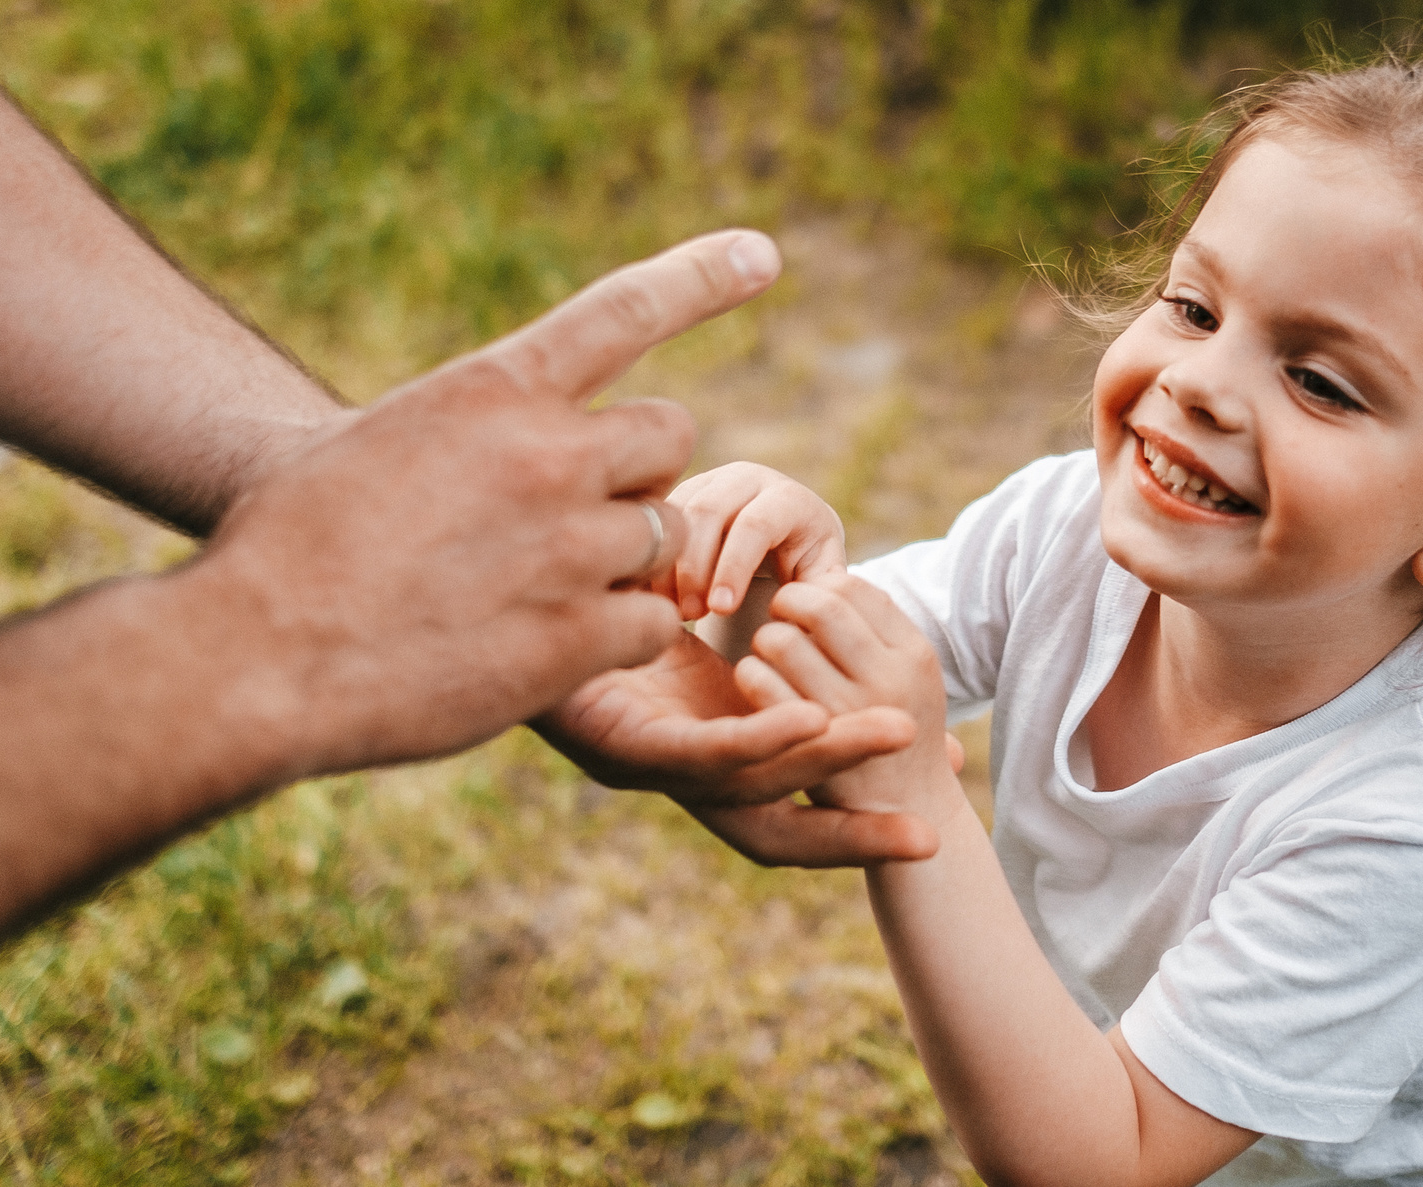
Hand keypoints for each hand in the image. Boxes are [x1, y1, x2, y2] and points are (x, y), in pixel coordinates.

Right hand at [177, 230, 780, 779]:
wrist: (253, 655)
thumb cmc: (279, 549)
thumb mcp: (361, 444)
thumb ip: (454, 431)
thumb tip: (482, 434)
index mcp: (490, 390)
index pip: (622, 311)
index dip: (699, 278)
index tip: (761, 254)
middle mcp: (546, 453)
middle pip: (666, 438)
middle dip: (636, 474)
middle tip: (573, 518)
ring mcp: (571, 545)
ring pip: (662, 535)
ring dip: (620, 564)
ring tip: (528, 596)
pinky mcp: (578, 637)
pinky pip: (649, 623)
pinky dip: (613, 638)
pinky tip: (541, 651)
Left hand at [539, 627, 942, 865]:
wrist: (489, 581)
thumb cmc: (587, 591)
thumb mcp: (680, 613)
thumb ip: (736, 629)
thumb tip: (804, 621)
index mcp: (686, 759)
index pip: (781, 814)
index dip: (852, 828)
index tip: (931, 830)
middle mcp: (665, 775)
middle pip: (769, 830)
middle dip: (853, 840)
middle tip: (933, 842)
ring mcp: (637, 764)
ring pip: (748, 783)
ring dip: (827, 758)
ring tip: (895, 734)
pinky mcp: (609, 739)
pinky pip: (698, 750)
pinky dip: (759, 738)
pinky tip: (809, 720)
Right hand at [658, 461, 846, 621]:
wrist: (787, 530)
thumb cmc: (806, 562)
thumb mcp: (822, 574)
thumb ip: (820, 591)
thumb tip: (798, 606)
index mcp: (788, 498)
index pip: (756, 525)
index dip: (735, 568)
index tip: (721, 612)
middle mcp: (748, 478)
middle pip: (709, 512)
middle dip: (695, 568)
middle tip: (691, 615)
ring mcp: (712, 479)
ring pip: (678, 512)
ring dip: (669, 564)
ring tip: (675, 610)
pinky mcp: (685, 489)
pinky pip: (659, 516)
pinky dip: (655, 557)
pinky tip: (656, 595)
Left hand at [743, 572, 955, 819]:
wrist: (911, 816)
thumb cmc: (890, 736)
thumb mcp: (909, 680)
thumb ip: (876, 634)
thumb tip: (831, 585)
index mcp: (915, 655)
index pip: (854, 588)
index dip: (819, 588)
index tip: (810, 606)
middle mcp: (890, 681)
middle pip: (822, 606)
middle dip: (789, 602)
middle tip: (780, 619)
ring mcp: (849, 716)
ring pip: (782, 641)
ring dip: (766, 640)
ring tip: (769, 658)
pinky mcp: (803, 751)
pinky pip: (761, 686)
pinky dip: (750, 676)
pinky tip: (755, 684)